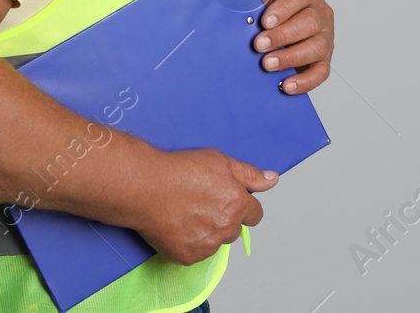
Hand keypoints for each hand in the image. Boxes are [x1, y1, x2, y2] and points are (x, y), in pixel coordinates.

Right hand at [132, 148, 277, 264]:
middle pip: (234, 229)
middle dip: (224, 218)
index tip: (229, 200)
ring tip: (187, 212)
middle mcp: (226, 228)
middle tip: (202, 203)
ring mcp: (207, 245)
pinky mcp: (187, 257)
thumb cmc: (181, 171)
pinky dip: (189, 242)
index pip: (255, 215)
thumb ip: (250, 175)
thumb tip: (272, 180)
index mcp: (238, 205)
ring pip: (215, 242)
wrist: (146, 187)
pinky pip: (196, 253)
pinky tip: (178, 225)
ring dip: (207, 232)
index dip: (243, 206)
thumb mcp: (221, 162)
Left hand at [252, 0, 333, 93]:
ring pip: (317, 47)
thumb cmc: (272, 11)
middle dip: (282, 36)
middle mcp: (321, 12)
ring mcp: (326, 37)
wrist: (278, 26)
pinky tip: (286, 85)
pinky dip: (304, 81)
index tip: (265, 21)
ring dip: (290, 57)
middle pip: (310, 22)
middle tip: (259, 45)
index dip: (284, 8)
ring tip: (268, 64)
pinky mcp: (324, 59)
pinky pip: (321, 72)